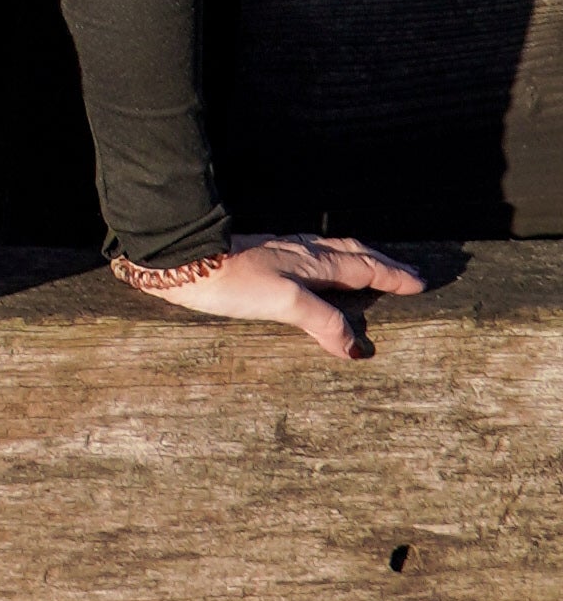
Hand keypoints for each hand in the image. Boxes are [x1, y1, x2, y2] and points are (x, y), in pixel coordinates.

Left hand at [130, 235, 424, 363]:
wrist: (182, 260)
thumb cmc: (231, 280)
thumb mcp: (283, 303)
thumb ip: (321, 321)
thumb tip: (354, 346)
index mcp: (312, 263)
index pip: (362, 268)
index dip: (392, 276)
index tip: (419, 282)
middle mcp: (300, 253)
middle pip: (350, 253)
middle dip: (381, 263)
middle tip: (406, 271)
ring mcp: (279, 253)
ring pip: (329, 253)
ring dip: (356, 260)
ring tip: (370, 268)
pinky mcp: (259, 258)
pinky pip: (309, 258)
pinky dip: (328, 264)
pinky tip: (314, 272)